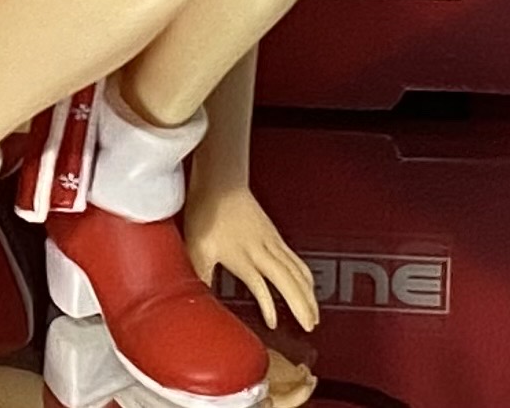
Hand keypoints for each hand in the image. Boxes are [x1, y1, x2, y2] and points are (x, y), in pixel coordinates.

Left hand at [186, 182, 319, 332]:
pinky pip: (296, 261)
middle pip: (290, 282)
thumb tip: (194, 297)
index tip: (273, 325)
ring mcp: (272, 243)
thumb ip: (201, 274)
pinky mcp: (275, 236)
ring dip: (309, 294)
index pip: (262, 288)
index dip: (269, 308)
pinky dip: (306, 277)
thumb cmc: (208, 211)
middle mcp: (263, 251)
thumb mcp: (197, 246)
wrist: (220, 182)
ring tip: (314, 313)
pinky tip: (308, 284)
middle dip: (303, 306)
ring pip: (298, 272)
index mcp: (244, 256)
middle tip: (311, 326)